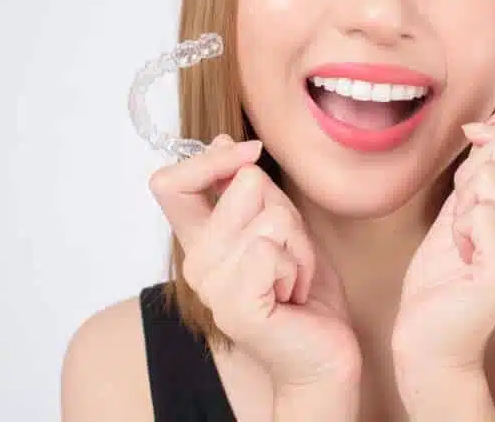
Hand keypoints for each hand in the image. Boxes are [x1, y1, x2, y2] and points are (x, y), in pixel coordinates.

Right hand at [148, 135, 360, 403]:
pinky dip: (299, 267)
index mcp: (201, 240)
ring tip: (293, 277)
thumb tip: (223, 140)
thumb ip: (250, 189)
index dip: (210, 158)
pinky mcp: (235, 305)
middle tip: (289, 254)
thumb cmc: (304, 293)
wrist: (324, 354)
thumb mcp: (282, 226)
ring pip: (270, 216)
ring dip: (299, 244)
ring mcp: (212, 286)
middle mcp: (197, 262)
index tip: (247, 153)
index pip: (170, 183)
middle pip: (243, 185)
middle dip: (287, 211)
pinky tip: (292, 295)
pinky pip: (272, 250)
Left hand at [392, 108, 494, 404]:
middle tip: (463, 215)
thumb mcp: (464, 203)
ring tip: (462, 238)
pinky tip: (461, 255)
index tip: (475, 148)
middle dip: (473, 170)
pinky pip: (484, 214)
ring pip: (493, 178)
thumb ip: (486, 161)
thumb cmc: (445, 272)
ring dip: (461, 203)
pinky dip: (459, 226)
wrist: (428, 336)